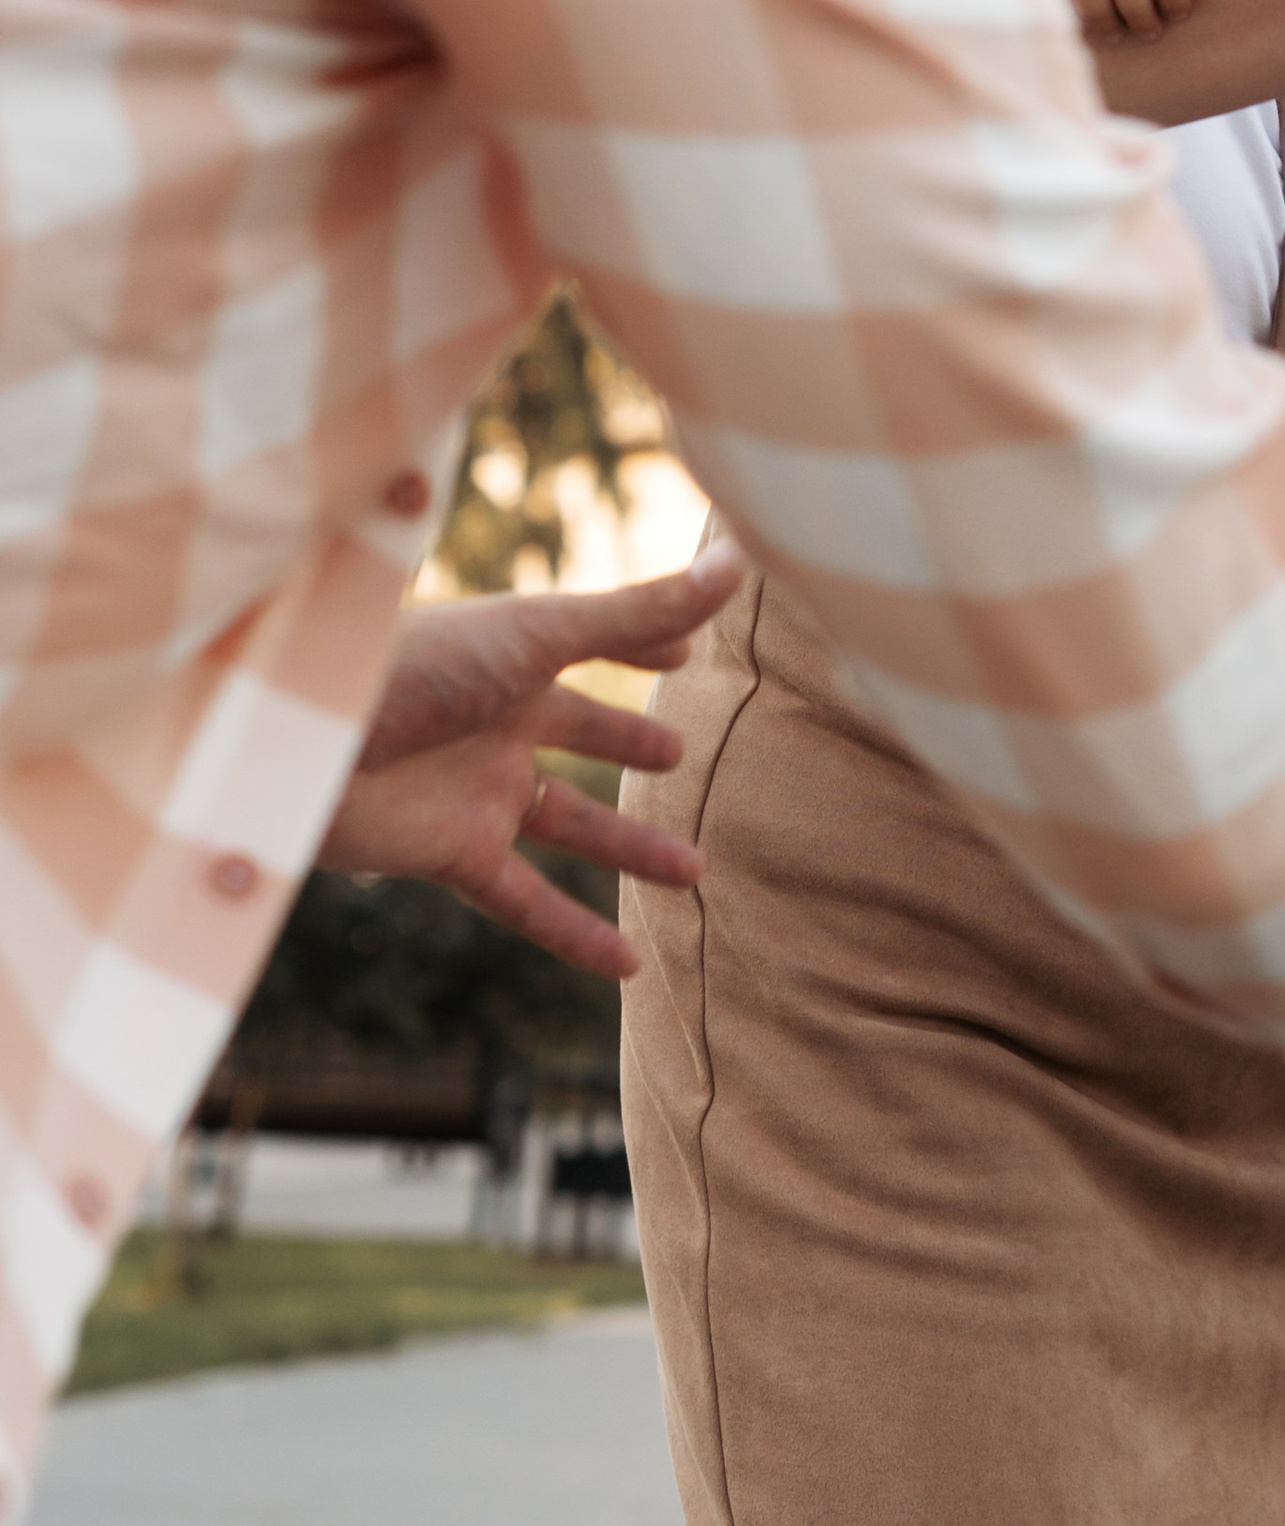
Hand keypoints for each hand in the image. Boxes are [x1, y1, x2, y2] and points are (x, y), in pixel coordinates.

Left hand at [314, 539, 746, 982]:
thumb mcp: (540, 632)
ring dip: (628, 847)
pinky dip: (576, 934)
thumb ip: (639, 612)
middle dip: (625, 744)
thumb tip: (739, 560)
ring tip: (694, 871)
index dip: (636, 645)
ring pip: (568, 825)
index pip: (589, 644)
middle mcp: (496, 719)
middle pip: (577, 735)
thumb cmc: (419, 662)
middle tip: (678, 755)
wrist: (303, 736)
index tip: (681, 655)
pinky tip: (628, 966)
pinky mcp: (449, 853)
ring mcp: (474, 789)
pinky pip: (524, 901)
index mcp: (512, 655)